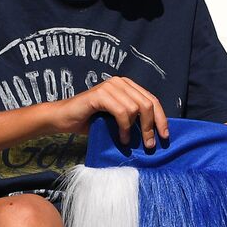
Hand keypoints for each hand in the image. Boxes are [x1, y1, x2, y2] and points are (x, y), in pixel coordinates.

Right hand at [45, 76, 169, 147]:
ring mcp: (111, 85)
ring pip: (136, 108)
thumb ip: (133, 119)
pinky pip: (121, 111)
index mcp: (128, 86)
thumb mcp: (116, 120)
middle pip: (148, 103)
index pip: (152, 100)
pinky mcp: (100, 94)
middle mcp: (121, 82)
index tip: (165, 136)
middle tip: (149, 145)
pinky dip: (124, 127)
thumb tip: (154, 134)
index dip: (161, 118)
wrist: (62, 118)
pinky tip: (122, 137)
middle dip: (151, 126)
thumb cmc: (89, 121)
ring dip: (136, 129)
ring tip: (129, 142)